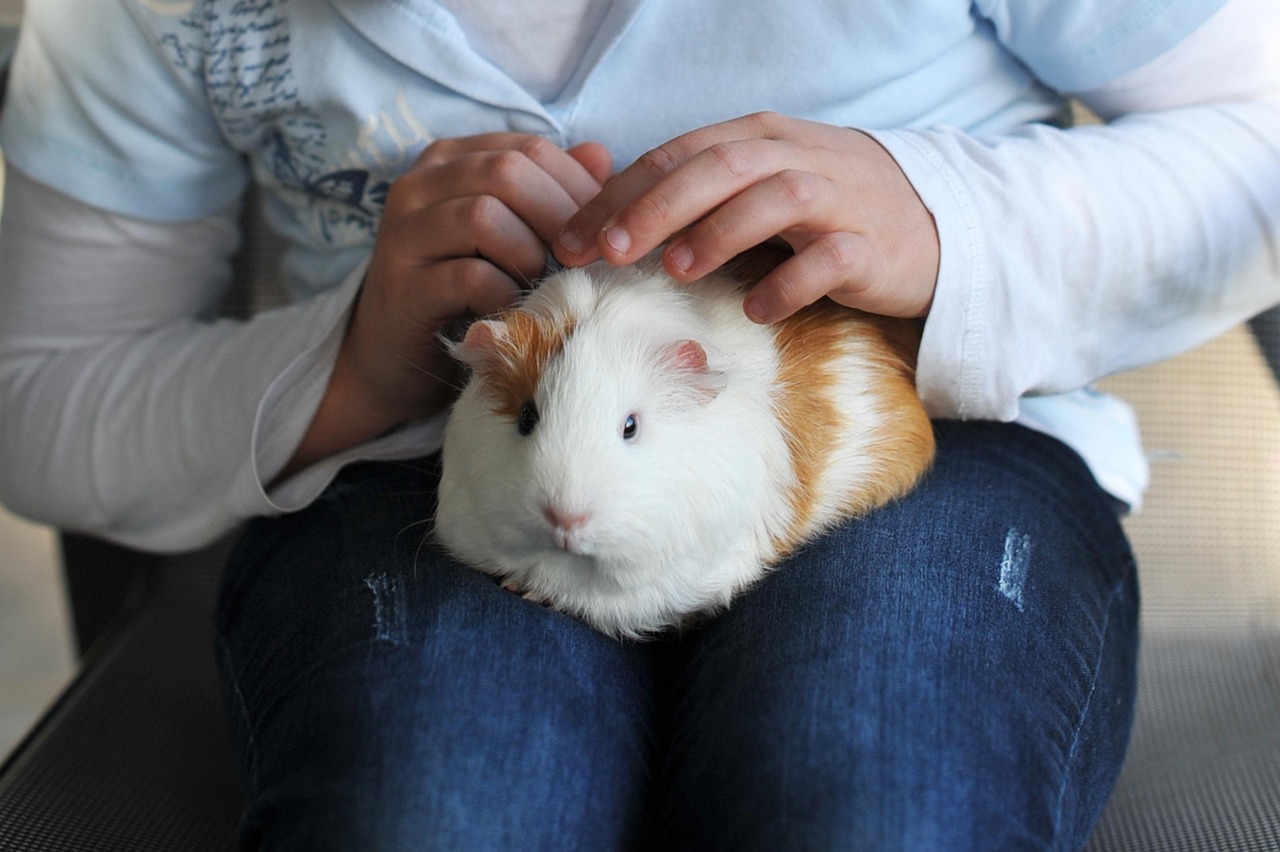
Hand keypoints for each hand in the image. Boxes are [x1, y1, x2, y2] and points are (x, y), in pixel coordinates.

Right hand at [285, 133, 611, 473]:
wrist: (397, 360)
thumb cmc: (467, 294)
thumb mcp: (514, 237)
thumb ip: (553, 194)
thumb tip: (601, 156)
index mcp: (452, 161)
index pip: (528, 149)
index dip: (577, 188)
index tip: (605, 232)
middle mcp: (420, 185)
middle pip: (507, 171)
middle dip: (559, 218)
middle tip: (583, 261)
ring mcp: (404, 233)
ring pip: (484, 215)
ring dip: (529, 254)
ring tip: (541, 285)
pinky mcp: (403, 286)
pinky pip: (470, 276)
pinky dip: (506, 294)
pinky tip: (514, 310)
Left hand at [555, 112, 937, 322]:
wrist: (929, 224)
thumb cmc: (824, 211)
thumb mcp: (759, 187)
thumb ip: (698, 194)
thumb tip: (612, 224)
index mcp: (759, 139)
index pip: (678, 154)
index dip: (622, 192)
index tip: (574, 236)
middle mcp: (796, 158)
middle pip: (720, 166)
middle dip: (658, 206)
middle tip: (610, 249)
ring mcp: (839, 198)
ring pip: (776, 198)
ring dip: (721, 230)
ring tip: (677, 269)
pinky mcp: (872, 246)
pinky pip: (831, 258)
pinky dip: (792, 281)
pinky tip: (758, 309)